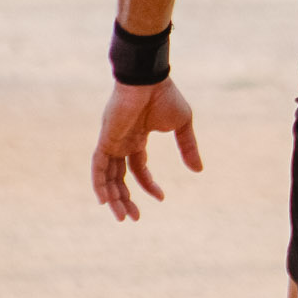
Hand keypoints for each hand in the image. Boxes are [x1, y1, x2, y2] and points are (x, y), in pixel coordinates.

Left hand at [92, 79, 202, 222]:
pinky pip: (98, 166)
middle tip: (133, 218)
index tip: (161, 198)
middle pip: (119, 177)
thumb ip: (188, 147)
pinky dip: (99, 183)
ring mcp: (112, 141)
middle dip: (125, 199)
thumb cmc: (165, 96)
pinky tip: (105, 200)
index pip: (139, 168)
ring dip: (114, 198)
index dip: (149, 185)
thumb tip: (198, 170)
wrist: (149, 79)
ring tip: (122, 217)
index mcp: (138, 138)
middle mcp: (123, 142)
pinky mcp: (106, 139)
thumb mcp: (182, 125)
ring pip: (108, 177)